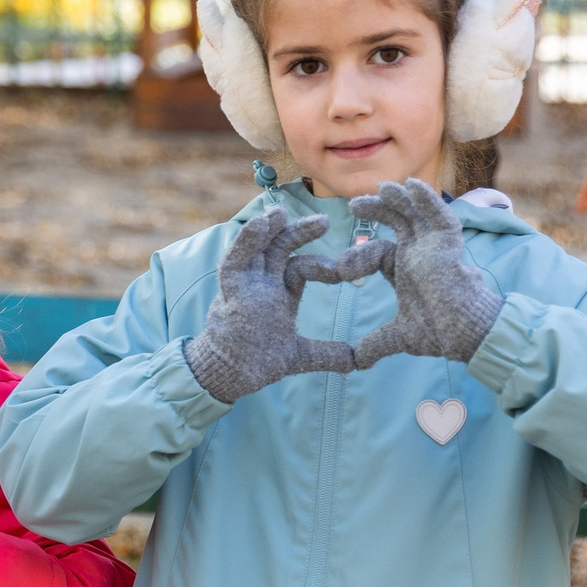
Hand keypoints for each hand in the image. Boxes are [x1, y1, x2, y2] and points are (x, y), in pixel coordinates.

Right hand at [182, 209, 362, 403]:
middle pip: (281, 248)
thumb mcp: (300, 355)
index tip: (344, 273)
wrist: (234, 374)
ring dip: (270, 228)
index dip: (322, 267)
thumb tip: (355, 362)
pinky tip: (259, 223)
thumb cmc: (259, 361)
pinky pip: (236, 259)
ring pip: (258, 247)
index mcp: (279, 292)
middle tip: (325, 221)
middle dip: (300, 232)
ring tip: (282, 211)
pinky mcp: (231, 289)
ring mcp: (246, 283)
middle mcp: (262, 282)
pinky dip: (246, 241)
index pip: (301, 267)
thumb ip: (326, 353)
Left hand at [348, 180, 504, 367]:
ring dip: (400, 199)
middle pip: (397, 221)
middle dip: (377, 210)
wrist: (463, 336)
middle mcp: (421, 253)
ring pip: (417, 214)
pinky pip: (440, 216)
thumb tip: (358, 361)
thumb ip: (378, 343)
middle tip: (354, 205)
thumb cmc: (439, 332)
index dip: (359, 257)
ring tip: (382, 188)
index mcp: (408, 267)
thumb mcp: (399, 335)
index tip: (339, 270)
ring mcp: (435, 247)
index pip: (379, 250)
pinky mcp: (449, 246)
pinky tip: (413, 185)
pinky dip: (427, 201)